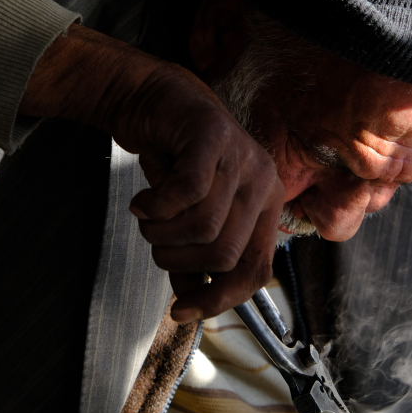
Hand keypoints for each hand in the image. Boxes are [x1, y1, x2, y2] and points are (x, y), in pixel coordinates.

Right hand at [21, 24, 284, 321]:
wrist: (156, 101)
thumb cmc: (175, 167)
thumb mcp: (190, 219)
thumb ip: (195, 260)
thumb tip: (190, 307)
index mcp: (268, 208)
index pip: (256, 271)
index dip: (218, 300)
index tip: (179, 311)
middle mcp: (265, 182)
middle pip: (224, 254)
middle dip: (178, 260)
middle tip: (156, 243)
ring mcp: (243, 156)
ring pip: (204, 226)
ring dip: (161, 233)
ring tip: (148, 217)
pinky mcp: (214, 135)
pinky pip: (187, 191)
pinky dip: (155, 206)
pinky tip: (142, 200)